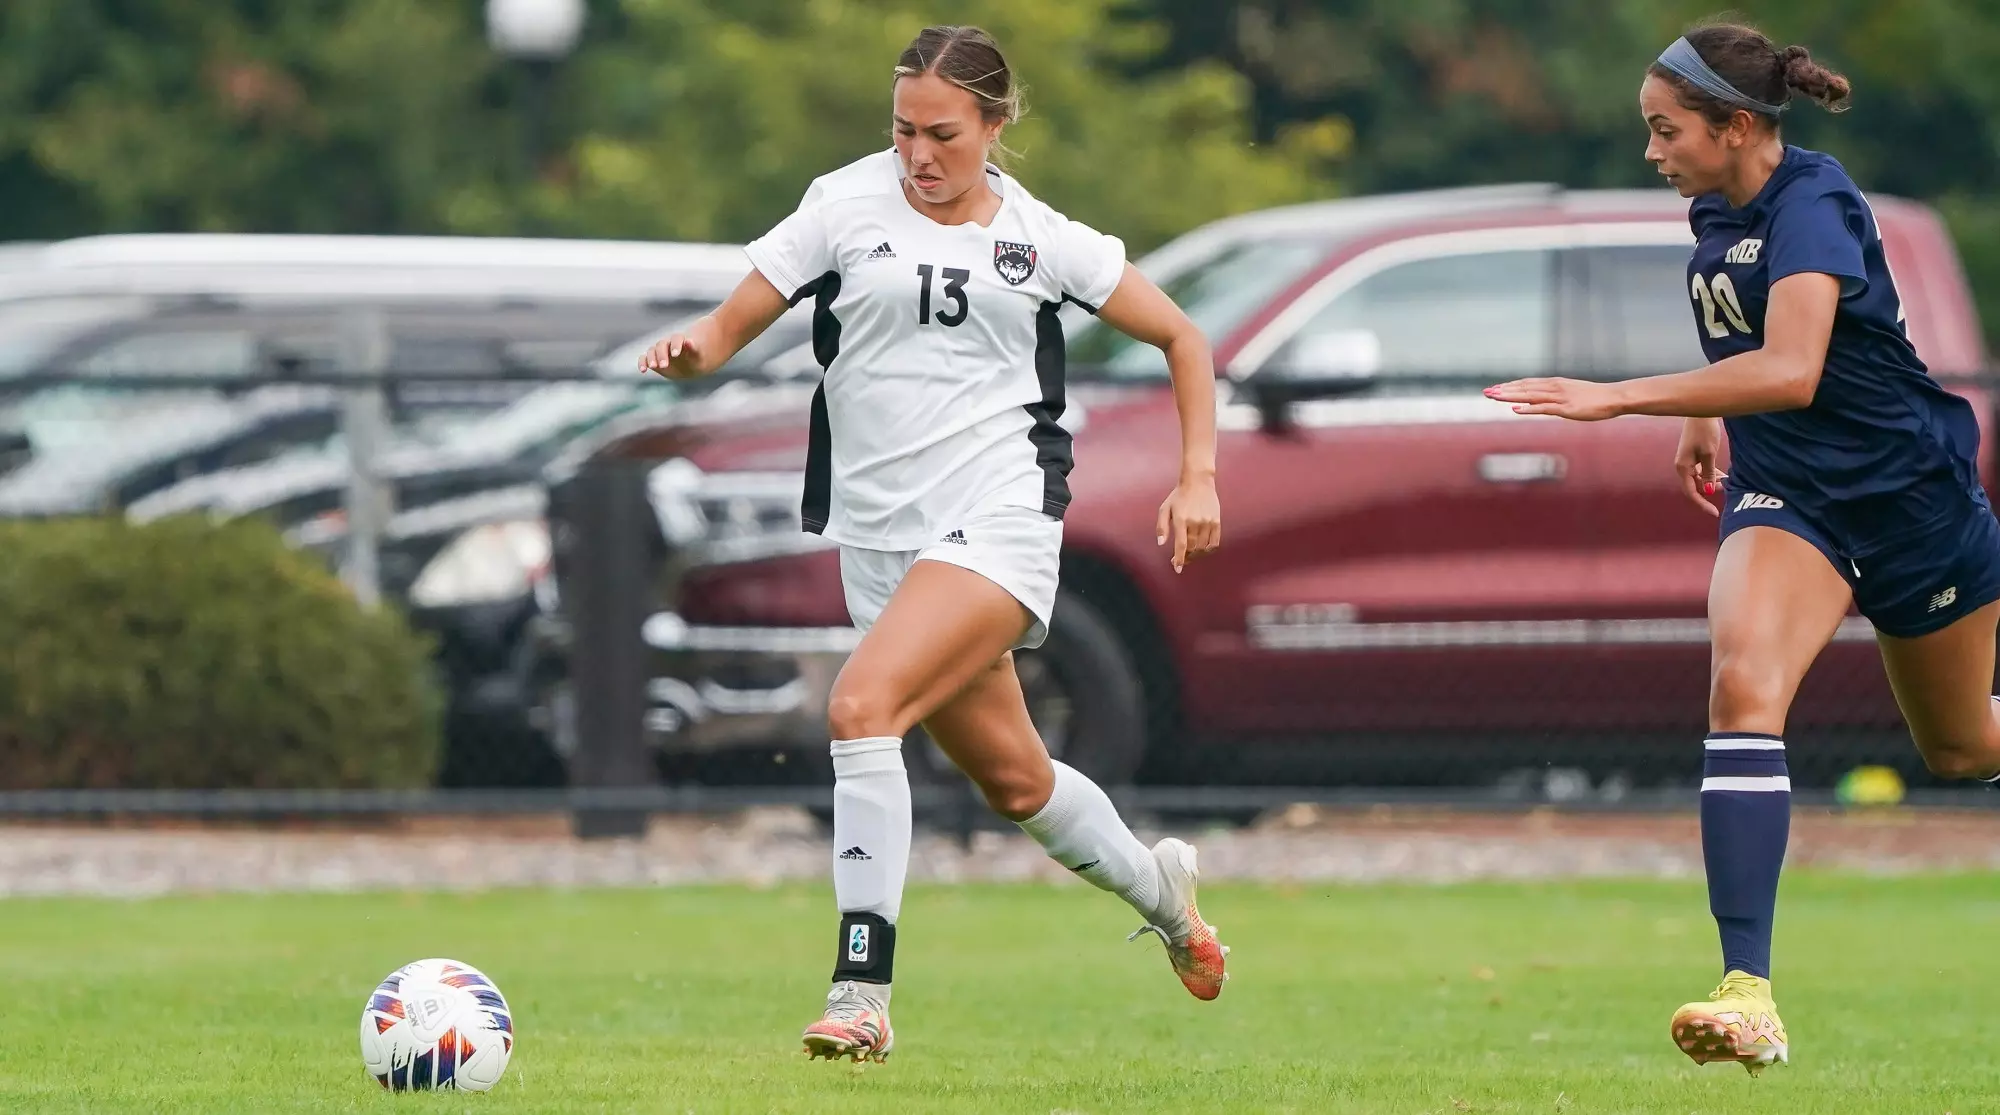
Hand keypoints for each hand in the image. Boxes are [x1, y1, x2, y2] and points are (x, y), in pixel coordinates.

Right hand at [639, 325, 708, 379]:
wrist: (689, 366)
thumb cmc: (696, 360)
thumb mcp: (697, 356)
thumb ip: (693, 349)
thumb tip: (689, 341)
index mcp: (679, 340)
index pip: (676, 339)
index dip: (675, 346)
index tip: (676, 355)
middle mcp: (667, 344)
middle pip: (661, 345)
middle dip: (662, 355)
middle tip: (664, 365)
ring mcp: (658, 351)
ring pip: (651, 351)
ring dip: (651, 358)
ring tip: (653, 367)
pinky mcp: (652, 359)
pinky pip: (644, 358)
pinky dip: (642, 363)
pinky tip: (643, 370)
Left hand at [1156, 476, 1220, 573]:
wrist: (1198, 481)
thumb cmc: (1178, 496)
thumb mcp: (1165, 508)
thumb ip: (1161, 527)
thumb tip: (1161, 544)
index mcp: (1181, 519)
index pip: (1181, 545)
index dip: (1180, 559)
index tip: (1177, 569)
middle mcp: (1195, 522)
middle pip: (1192, 548)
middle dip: (1186, 558)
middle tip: (1181, 560)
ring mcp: (1207, 522)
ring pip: (1203, 547)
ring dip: (1196, 555)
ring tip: (1190, 554)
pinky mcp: (1216, 521)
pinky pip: (1214, 542)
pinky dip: (1209, 550)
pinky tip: (1203, 550)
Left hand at [1484, 378, 1625, 421]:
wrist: (1614, 397)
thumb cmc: (1594, 398)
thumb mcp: (1571, 394)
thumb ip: (1555, 398)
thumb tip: (1542, 403)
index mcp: (1555, 384)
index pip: (1527, 383)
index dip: (1510, 386)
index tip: (1494, 388)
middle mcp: (1554, 387)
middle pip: (1524, 388)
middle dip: (1504, 390)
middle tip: (1486, 392)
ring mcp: (1559, 397)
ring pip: (1530, 395)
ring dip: (1511, 396)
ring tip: (1494, 397)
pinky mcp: (1566, 408)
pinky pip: (1544, 408)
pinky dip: (1529, 408)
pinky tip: (1516, 409)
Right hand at [1674, 416, 1726, 516]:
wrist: (1700, 412)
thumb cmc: (1704, 432)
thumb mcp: (1709, 454)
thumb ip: (1709, 474)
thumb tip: (1709, 490)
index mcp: (1682, 467)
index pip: (1692, 492)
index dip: (1703, 504)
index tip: (1715, 513)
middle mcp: (1682, 466)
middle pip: (1694, 487)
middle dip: (1709, 491)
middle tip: (1726, 489)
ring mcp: (1686, 461)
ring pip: (1698, 479)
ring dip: (1711, 482)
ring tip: (1727, 480)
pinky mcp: (1692, 456)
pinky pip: (1700, 471)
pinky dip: (1710, 474)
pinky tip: (1722, 474)